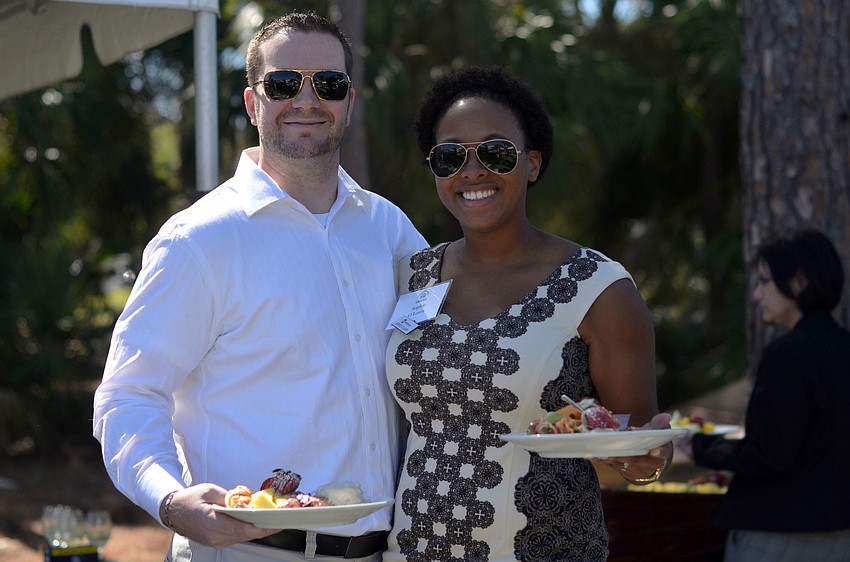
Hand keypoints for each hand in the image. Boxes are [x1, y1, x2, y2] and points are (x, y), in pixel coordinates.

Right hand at [161, 484, 277, 548]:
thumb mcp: (210, 491)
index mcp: (213, 525)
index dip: (264, 526)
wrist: (172, 511)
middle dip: (267, 525)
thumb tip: (248, 500)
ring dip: (260, 528)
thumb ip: (230, 497)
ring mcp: (217, 542)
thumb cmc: (189, 499)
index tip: (279, 521)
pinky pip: (238, 536)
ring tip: (277, 517)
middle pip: (248, 534)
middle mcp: (216, 538)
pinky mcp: (218, 541)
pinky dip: (250, 528)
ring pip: (245, 536)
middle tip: (286, 516)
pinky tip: (260, 520)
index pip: (244, 529)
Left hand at [593, 412, 673, 482]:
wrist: (648, 459)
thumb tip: (666, 416)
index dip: (659, 452)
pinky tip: (590, 455)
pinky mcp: (621, 469)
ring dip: (609, 458)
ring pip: (621, 463)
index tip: (653, 450)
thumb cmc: (653, 441)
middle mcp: (648, 464)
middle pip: (635, 459)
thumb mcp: (658, 432)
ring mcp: (634, 468)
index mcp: (661, 453)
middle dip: (624, 454)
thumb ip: (659, 424)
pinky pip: (611, 465)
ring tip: (597, 452)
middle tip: (613, 449)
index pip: (662, 453)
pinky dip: (601, 460)